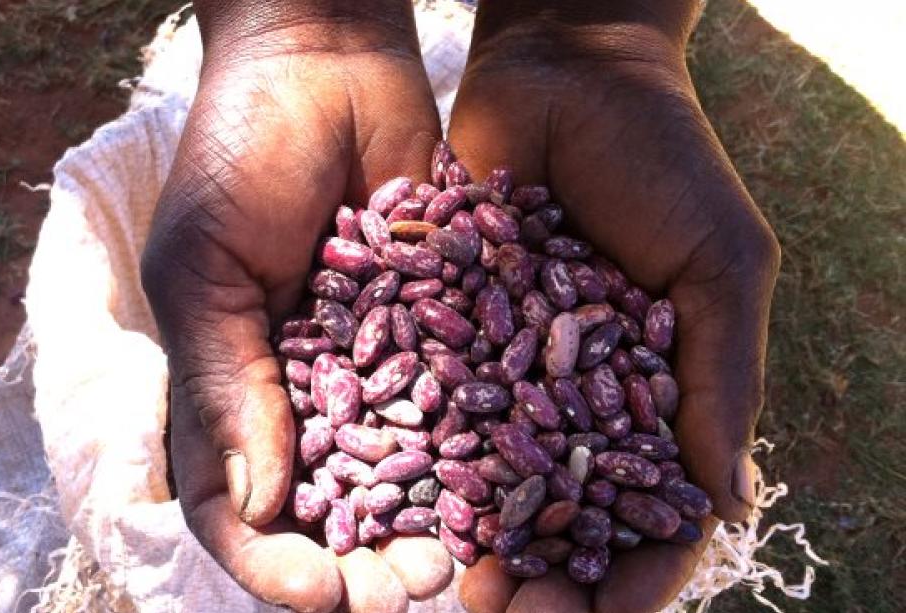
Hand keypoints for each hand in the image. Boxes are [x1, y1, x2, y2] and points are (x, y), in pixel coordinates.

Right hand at [141, 3, 451, 610]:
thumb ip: (222, 379)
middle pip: (327, 507)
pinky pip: (458, 400)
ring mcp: (375, 363)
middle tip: (408, 589)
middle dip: (361, 560)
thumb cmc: (239, 151)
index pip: (234, 503)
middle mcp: (303, 389)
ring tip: (460, 561)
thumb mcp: (205, 265)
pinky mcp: (438, 326)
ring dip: (426, 523)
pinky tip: (511, 487)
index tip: (317, 592)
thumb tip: (257, 505)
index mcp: (226, 384)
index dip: (268, 559)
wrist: (326, 57)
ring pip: (402, 472)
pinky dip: (478, 450)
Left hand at [449, 2, 779, 610]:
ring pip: (490, 472)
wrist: (566, 71)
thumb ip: (721, 377)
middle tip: (507, 611)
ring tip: (452, 584)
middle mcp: (572, 390)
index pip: (651, 504)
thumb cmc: (665, 161)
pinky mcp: (443, 325)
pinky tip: (395, 500)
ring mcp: (505, 363)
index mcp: (652, 388)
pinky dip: (417, 454)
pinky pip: (428, 400)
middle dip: (544, 570)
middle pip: (560, 508)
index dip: (635, 567)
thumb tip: (727, 499)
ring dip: (475, 535)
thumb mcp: (719, 264)